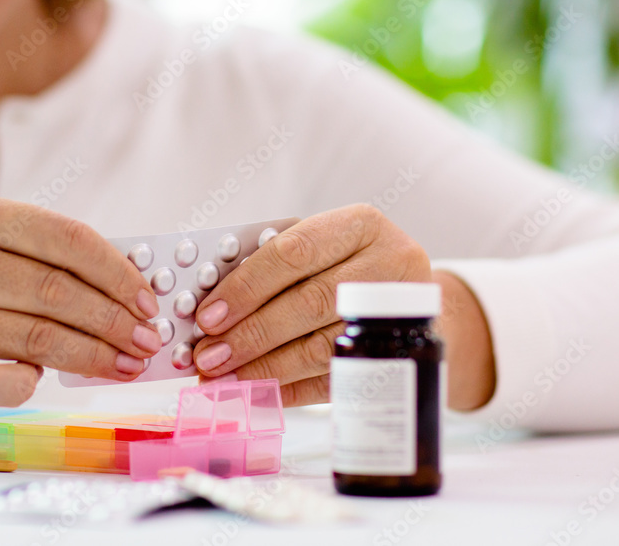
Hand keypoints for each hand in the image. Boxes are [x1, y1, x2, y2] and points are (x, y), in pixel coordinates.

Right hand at [0, 196, 161, 412]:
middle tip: (146, 341)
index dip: (115, 271)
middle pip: (56, 292)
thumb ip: (32, 253)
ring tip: (122, 364)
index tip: (147, 298)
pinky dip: (28, 384)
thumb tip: (118, 288)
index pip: (64, 239)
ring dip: (90, 356)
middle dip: (113, 321)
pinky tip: (46, 380)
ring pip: (35, 339)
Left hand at [191, 204, 432, 406]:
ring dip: (266, 367)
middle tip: (210, 356)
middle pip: (309, 303)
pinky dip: (292, 389)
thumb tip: (210, 307)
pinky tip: (258, 393)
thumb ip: (270, 265)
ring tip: (226, 378)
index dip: (246, 287)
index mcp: (359, 225)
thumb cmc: (346, 264)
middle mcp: (388, 264)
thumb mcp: (318, 246)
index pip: (293, 253)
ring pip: (324, 347)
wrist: (410, 294)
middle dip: (251, 333)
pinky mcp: (396, 357)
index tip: (208, 316)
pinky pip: (337, 380)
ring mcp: (398, 314)